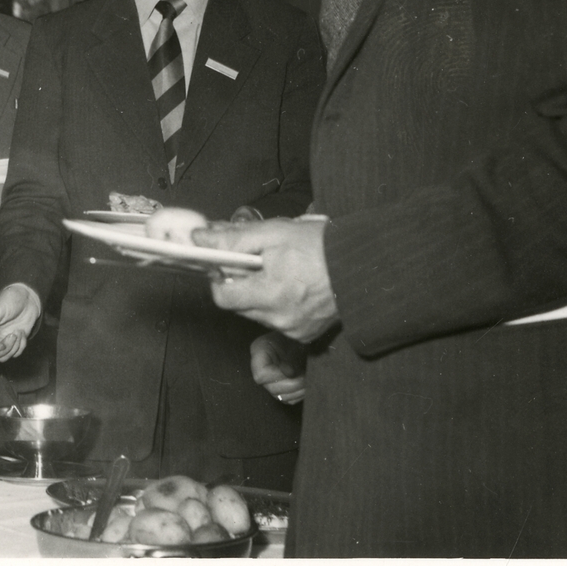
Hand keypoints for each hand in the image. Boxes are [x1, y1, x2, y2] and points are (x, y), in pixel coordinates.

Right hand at [0, 284, 42, 361]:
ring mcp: (0, 340)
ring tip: (18, 331)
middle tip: (13, 335)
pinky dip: (20, 346)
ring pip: (2, 357)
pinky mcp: (12, 342)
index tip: (1, 344)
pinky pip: (14, 354)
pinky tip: (22, 333)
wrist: (28, 298)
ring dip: (13, 347)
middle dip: (4, 350)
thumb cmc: (9, 300)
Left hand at [194, 217, 339, 342]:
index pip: (223, 297)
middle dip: (241, 283)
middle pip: (239, 305)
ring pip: (257, 313)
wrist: (366, 264)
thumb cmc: (321, 246)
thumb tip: (200, 239)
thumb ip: (233, 238)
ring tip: (281, 272)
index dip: (220, 278)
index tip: (229, 263)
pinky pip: (277, 320)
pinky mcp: (305, 334)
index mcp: (271, 294)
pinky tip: (293, 286)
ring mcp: (294, 330)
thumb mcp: (273, 232)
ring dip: (259, 293)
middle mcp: (280, 318)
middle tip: (258, 262)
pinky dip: (278, 304)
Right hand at [250, 332, 306, 404]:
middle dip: (293, 385)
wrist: (302, 338)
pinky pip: (288, 400)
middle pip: (271, 388)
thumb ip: (290, 356)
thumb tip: (289, 373)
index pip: (261, 374)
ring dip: (298, 391)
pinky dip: (299, 394)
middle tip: (307, 378)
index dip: (278, 376)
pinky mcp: (280, 388)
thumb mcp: (294, 341)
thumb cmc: (298, 336)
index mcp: (260, 351)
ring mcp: (269, 380)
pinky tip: (306, 385)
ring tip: (309, 380)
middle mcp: (261, 367)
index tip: (293, 371)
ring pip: (281, 396)